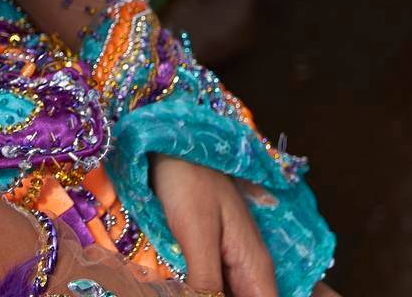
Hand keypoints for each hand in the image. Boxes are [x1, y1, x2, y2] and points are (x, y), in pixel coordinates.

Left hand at [151, 155, 276, 296]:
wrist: (174, 145)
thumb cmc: (189, 180)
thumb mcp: (196, 235)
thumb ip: (206, 281)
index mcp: (255, 266)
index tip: (208, 294)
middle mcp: (249, 268)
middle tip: (188, 286)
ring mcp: (231, 261)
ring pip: (229, 293)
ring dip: (207, 291)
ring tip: (182, 282)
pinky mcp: (213, 255)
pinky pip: (215, 284)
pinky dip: (200, 286)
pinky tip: (181, 282)